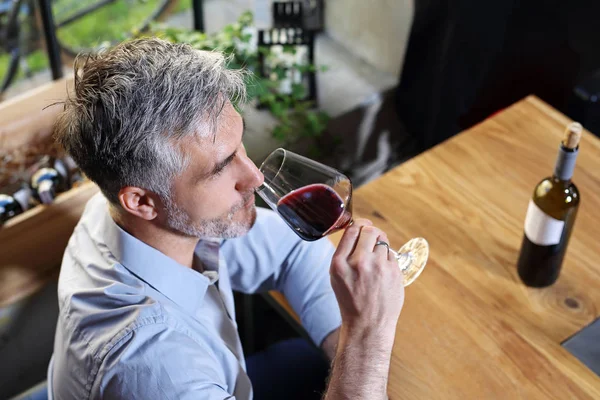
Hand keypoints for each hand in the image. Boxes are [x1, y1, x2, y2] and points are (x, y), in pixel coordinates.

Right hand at [330, 219, 404, 342]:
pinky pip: (392, 254)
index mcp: (339, 263)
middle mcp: (358, 262)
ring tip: (377, 259)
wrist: (367, 325)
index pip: (352, 230)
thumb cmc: (351, 300)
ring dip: (380, 245)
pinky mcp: (394, 272)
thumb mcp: (337, 276)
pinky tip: (383, 271)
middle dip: (371, 231)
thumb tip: (359, 228)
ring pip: (383, 241)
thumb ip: (344, 253)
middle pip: (369, 230)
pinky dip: (388, 259)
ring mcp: (378, 267)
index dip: (359, 224)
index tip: (362, 226)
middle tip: (372, 238)